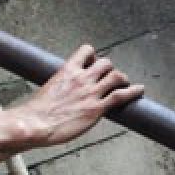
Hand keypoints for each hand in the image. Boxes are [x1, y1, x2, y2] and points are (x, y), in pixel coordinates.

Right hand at [19, 45, 144, 145]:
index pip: (86, 51)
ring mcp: (91, 92)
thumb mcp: (47, 90)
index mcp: (67, 70)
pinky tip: (139, 90)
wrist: (35, 123)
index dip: (93, 56)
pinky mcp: (97, 108)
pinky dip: (133, 91)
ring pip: (116, 76)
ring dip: (122, 79)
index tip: (93, 62)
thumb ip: (59, 87)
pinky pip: (121, 95)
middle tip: (109, 78)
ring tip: (125, 83)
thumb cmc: (36, 112)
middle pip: (106, 62)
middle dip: (109, 69)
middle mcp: (81, 78)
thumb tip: (59, 92)